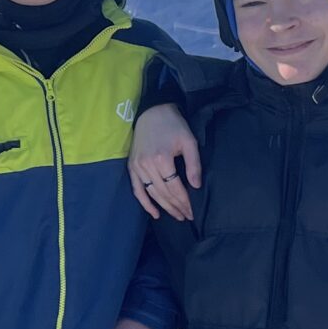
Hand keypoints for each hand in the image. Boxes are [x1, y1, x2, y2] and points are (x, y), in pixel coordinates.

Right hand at [129, 104, 200, 221]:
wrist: (152, 112)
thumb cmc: (173, 125)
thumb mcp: (189, 141)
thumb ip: (194, 164)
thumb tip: (196, 186)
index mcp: (162, 159)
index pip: (175, 187)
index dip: (184, 201)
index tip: (192, 211)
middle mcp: (147, 165)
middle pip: (164, 193)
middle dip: (176, 207)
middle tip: (186, 216)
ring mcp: (137, 167)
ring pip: (152, 193)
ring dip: (164, 207)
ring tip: (176, 216)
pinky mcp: (132, 166)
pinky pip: (137, 189)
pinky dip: (145, 203)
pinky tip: (155, 213)